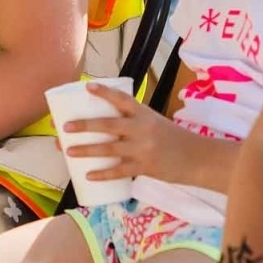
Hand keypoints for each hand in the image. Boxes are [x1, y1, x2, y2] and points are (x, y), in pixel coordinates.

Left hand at [64, 82, 192, 182]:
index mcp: (144, 113)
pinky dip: (103, 173)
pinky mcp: (145, 167)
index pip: (122, 99)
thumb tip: (104, 124)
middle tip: (65, 126)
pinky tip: (88, 175)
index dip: (105, 92)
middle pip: (108, 125)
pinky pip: (119, 171)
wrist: (198, 158)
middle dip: (85, 126)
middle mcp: (142, 128)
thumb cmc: (173, 138)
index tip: (87, 87)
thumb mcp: (155, 122)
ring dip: (87, 150)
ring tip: (68, 151)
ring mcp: (143, 149)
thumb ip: (134, 121)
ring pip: (109, 149)